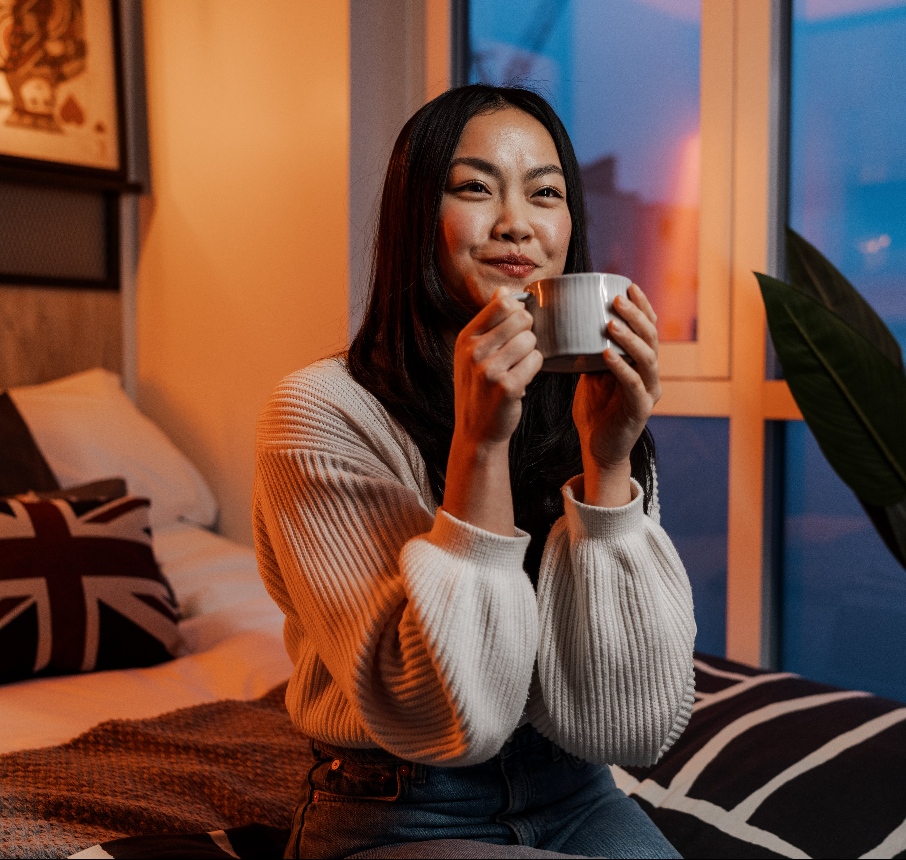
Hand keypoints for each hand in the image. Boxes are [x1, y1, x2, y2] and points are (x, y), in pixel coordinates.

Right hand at [443, 288, 542, 534]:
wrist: (477, 431)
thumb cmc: (480, 388)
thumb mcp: (473, 353)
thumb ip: (489, 321)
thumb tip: (504, 291)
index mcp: (466, 338)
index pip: (502, 303)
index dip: (518, 312)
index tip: (516, 328)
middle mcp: (474, 352)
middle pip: (521, 319)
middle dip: (528, 332)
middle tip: (519, 352)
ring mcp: (489, 370)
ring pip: (532, 340)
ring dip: (532, 353)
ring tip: (518, 367)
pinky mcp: (507, 387)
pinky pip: (537, 360)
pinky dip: (535, 368)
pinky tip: (523, 379)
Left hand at [572, 284, 660, 505]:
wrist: (598, 449)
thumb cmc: (595, 410)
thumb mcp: (591, 374)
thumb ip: (589, 352)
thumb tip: (569, 324)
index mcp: (642, 364)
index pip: (649, 329)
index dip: (642, 307)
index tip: (628, 286)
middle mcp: (650, 375)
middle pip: (652, 338)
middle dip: (636, 315)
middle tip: (617, 299)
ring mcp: (648, 393)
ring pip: (648, 358)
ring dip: (630, 338)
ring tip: (611, 323)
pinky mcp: (639, 411)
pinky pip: (634, 385)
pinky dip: (621, 367)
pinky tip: (606, 355)